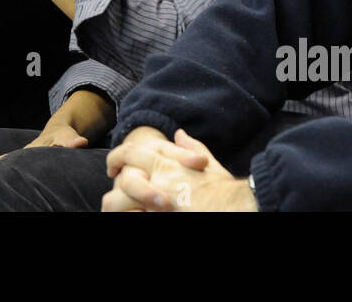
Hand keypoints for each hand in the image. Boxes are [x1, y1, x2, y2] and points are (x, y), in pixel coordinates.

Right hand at [0, 121, 88, 185]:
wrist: (62, 132)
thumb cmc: (65, 136)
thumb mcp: (69, 136)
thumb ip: (72, 140)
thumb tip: (80, 142)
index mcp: (28, 150)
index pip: (4, 159)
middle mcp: (23, 156)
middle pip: (0, 164)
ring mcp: (25, 161)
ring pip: (6, 169)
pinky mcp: (30, 167)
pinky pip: (16, 174)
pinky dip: (9, 182)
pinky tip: (7, 197)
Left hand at [103, 128, 255, 211]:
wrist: (239, 208)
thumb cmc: (225, 191)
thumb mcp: (209, 166)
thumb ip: (191, 148)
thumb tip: (180, 134)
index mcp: (167, 165)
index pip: (130, 152)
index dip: (117, 157)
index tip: (113, 167)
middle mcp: (157, 181)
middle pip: (120, 181)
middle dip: (113, 191)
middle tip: (112, 200)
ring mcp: (155, 202)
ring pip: (116, 203)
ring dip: (116, 207)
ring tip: (121, 213)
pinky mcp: (156, 214)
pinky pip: (132, 216)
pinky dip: (131, 216)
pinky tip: (134, 217)